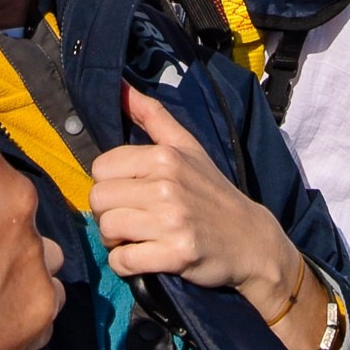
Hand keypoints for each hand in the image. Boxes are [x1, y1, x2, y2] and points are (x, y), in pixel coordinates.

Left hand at [92, 88, 318, 348]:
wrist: (250, 239)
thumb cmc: (212, 191)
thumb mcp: (188, 146)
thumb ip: (152, 115)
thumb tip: (121, 85)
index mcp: (166, 157)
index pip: (101, 168)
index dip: (110, 184)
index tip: (129, 193)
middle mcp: (168, 185)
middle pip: (99, 199)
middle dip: (108, 213)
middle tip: (131, 219)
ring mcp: (172, 221)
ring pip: (107, 228)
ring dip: (115, 239)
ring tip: (136, 237)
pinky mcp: (176, 255)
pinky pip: (123, 261)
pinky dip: (125, 264)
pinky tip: (143, 258)